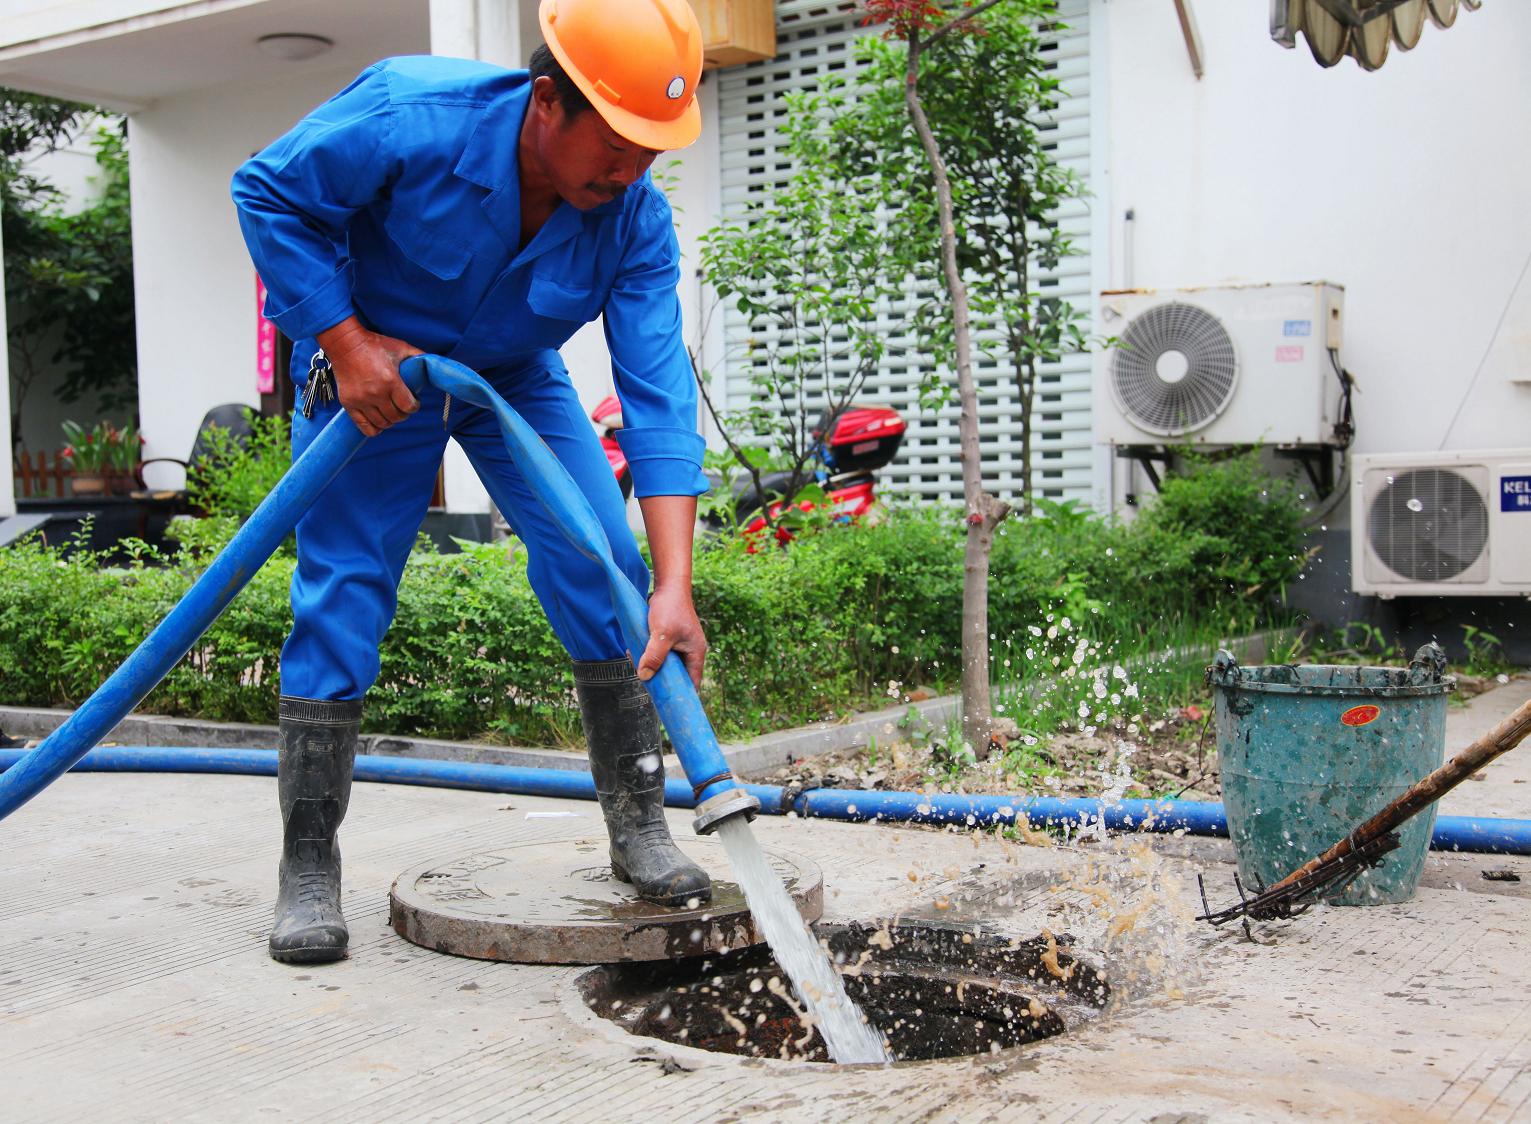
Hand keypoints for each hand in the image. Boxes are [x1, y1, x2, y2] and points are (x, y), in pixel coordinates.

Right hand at [317, 316, 422, 436]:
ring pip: (382, 423)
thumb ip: (418, 356)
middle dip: (403, 414)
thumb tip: (435, 363)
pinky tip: (379, 421)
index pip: (408, 407)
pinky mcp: (348, 404)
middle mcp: (375, 393)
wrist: (345, 344)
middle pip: (396, 417)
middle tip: (402, 406)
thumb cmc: (373, 345)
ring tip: (391, 411)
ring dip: (390, 420)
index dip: (414, 406)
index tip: (414, 402)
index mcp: (390, 381)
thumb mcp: (400, 347)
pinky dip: (374, 428)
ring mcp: (360, 400)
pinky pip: (364, 427)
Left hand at [636, 584, 706, 690]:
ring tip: (637, 661)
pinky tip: (636, 650)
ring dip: (651, 665)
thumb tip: (644, 677)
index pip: (692, 682)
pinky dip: (648, 655)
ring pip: (666, 664)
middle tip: (645, 682)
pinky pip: (659, 654)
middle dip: (661, 679)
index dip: (682, 695)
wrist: (668, 586)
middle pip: (677, 676)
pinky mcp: (670, 640)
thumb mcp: (660, 634)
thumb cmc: (669, 608)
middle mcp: (690, 652)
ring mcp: (680, 646)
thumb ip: (653, 656)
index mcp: (696, 653)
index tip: (668, 704)